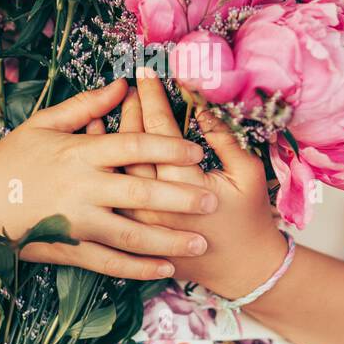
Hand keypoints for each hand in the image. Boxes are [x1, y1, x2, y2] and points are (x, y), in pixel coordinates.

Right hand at [0, 77, 219, 279]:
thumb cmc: (7, 161)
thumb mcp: (42, 124)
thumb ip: (85, 106)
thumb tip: (121, 86)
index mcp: (78, 152)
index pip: (133, 145)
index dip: (168, 146)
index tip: (197, 151)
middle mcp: (82, 187)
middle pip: (141, 190)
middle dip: (181, 197)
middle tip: (212, 200)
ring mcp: (76, 222)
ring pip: (131, 233)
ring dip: (169, 240)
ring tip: (199, 243)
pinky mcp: (68, 249)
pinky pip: (109, 262)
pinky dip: (138, 268)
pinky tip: (164, 270)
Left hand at [111, 67, 287, 298]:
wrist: (239, 268)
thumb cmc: (249, 218)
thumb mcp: (248, 174)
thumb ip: (226, 140)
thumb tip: (203, 105)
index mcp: (187, 186)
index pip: (162, 134)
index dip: (153, 100)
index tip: (146, 74)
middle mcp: (157, 204)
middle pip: (133, 148)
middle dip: (130, 110)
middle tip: (129, 84)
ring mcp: (140, 220)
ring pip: (115, 170)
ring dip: (107, 135)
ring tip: (105, 105)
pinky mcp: (132, 230)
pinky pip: (108, 191)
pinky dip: (100, 165)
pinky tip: (94, 141)